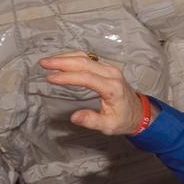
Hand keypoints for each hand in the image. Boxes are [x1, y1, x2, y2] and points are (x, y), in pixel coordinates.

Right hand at [38, 51, 153, 135]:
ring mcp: (110, 69)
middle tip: (44, 64)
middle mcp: (112, 74)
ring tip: (48, 61)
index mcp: (112, 88)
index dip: (67, 76)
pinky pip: (88, 58)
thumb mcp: (109, 126)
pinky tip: (61, 60)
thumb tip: (74, 117)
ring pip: (85, 57)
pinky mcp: (107, 67)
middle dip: (62, 62)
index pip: (86, 78)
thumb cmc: (124, 119)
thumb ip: (92, 121)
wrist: (139, 113)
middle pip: (84, 62)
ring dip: (65, 57)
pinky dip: (73, 57)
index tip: (50, 78)